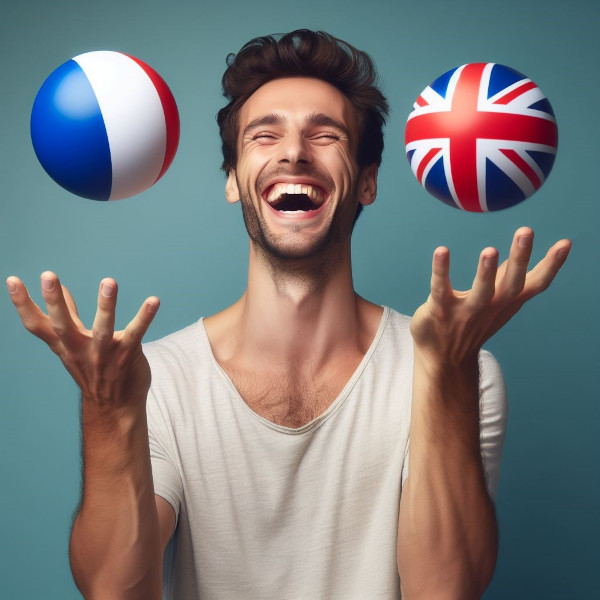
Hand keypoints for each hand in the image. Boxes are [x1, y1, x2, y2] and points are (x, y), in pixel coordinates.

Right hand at [6, 272, 158, 411]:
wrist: (115, 410)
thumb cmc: (95, 371)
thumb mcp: (75, 345)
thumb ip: (69, 316)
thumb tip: (60, 289)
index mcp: (64, 345)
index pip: (37, 325)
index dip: (23, 304)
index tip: (12, 280)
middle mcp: (80, 349)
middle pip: (63, 325)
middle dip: (54, 302)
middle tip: (48, 275)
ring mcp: (104, 354)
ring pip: (103, 329)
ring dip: (106, 305)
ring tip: (109, 281)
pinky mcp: (127, 355)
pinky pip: (136, 334)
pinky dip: (145, 317)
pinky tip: (154, 300)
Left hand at [410, 227, 570, 367]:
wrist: (445, 361)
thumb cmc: (472, 326)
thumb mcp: (495, 306)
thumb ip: (504, 281)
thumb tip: (516, 258)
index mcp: (506, 302)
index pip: (534, 284)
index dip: (551, 266)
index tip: (564, 243)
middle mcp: (490, 307)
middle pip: (511, 284)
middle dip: (520, 258)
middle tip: (526, 231)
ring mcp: (465, 312)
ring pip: (480, 292)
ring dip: (487, 272)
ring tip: (490, 250)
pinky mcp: (440, 310)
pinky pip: (440, 289)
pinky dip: (441, 271)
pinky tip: (441, 251)